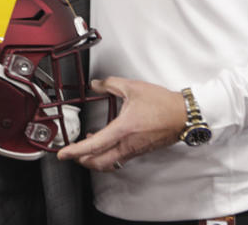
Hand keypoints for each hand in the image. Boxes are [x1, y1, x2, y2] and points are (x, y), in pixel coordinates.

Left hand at [56, 77, 188, 171]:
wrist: (184, 115)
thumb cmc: (163, 104)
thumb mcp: (133, 87)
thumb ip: (110, 84)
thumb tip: (96, 84)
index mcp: (124, 129)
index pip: (94, 145)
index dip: (76, 151)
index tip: (63, 153)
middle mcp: (128, 144)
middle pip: (100, 162)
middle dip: (82, 161)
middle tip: (71, 155)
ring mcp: (135, 150)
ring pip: (110, 162)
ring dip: (95, 159)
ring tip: (85, 150)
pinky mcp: (141, 150)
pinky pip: (119, 158)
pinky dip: (107, 155)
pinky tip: (105, 142)